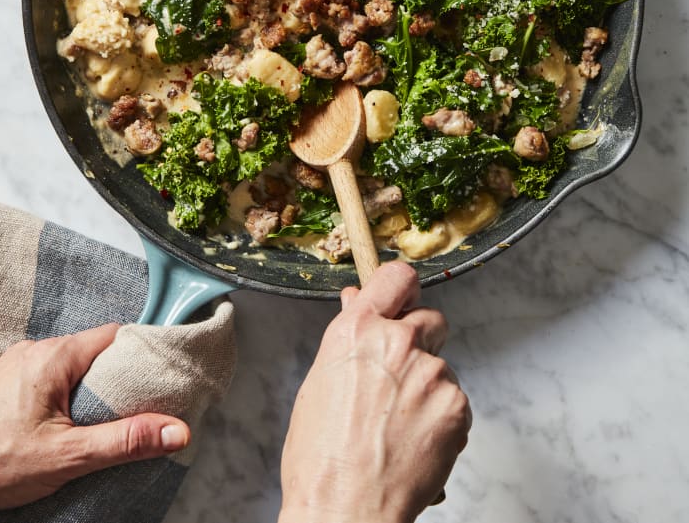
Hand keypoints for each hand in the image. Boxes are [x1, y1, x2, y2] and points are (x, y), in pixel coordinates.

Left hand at [0, 324, 190, 509]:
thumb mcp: (68, 456)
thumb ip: (125, 441)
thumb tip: (177, 431)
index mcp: (54, 356)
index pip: (114, 335)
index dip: (141, 353)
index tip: (160, 375)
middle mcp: (35, 350)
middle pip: (93, 350)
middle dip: (115, 377)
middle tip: (133, 407)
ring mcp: (15, 364)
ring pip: (69, 365)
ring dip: (87, 387)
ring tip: (98, 420)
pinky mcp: (2, 382)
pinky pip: (45, 376)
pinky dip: (62, 393)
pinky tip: (61, 423)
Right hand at [278, 261, 470, 522]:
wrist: (345, 509)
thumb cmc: (321, 456)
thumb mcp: (322, 381)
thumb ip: (349, 337)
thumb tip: (358, 302)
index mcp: (356, 330)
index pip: (397, 278)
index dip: (402, 289)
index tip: (404, 300)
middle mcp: (397, 342)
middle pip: (430, 319)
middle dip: (420, 341)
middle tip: (401, 378)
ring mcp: (431, 372)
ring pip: (441, 366)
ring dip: (428, 387)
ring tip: (399, 425)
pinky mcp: (456, 404)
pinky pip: (454, 400)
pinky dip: (441, 418)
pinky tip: (415, 440)